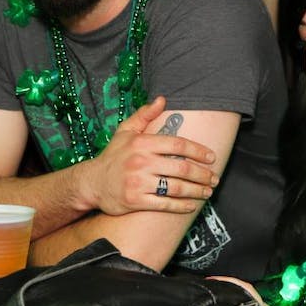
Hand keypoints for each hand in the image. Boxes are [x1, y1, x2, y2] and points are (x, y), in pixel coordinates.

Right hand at [83, 96, 218, 215]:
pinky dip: (181, 206)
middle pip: (182, 168)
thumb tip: (162, 99)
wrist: (92, 183)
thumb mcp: (125, 131)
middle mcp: (141, 162)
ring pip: (176, 188)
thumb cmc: (113, 156)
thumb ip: (144, 115)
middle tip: (214, 178)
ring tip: (207, 191)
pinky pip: (164, 204)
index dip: (199, 151)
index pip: (178, 145)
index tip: (211, 157)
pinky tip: (191, 205)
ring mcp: (139, 183)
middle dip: (203, 174)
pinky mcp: (136, 201)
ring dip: (196, 191)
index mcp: (142, 143)